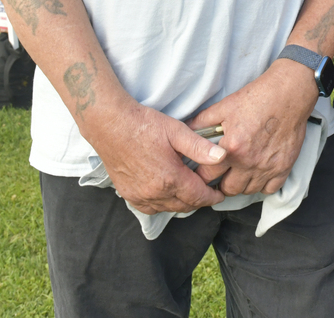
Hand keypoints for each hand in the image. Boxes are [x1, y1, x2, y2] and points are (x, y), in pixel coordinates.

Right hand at [86, 101, 227, 213]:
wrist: (110, 124)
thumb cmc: (144, 125)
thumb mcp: (176, 131)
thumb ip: (200, 147)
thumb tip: (222, 156)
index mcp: (170, 178)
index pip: (198, 196)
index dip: (212, 197)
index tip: (219, 195)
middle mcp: (155, 192)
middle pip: (185, 206)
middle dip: (199, 201)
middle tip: (207, 192)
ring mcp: (139, 196)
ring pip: (168, 209)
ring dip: (181, 203)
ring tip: (189, 192)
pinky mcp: (127, 194)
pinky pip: (150, 208)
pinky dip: (161, 205)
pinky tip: (166, 194)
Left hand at [190, 59, 316, 195]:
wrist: (289, 93)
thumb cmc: (258, 97)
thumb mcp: (225, 106)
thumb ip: (202, 121)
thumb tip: (185, 129)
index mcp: (231, 148)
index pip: (207, 175)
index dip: (202, 174)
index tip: (204, 171)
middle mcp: (249, 162)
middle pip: (228, 189)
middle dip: (221, 183)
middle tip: (223, 174)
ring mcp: (268, 167)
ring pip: (248, 191)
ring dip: (242, 184)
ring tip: (240, 172)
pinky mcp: (284, 167)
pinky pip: (270, 189)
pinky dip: (263, 185)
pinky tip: (258, 173)